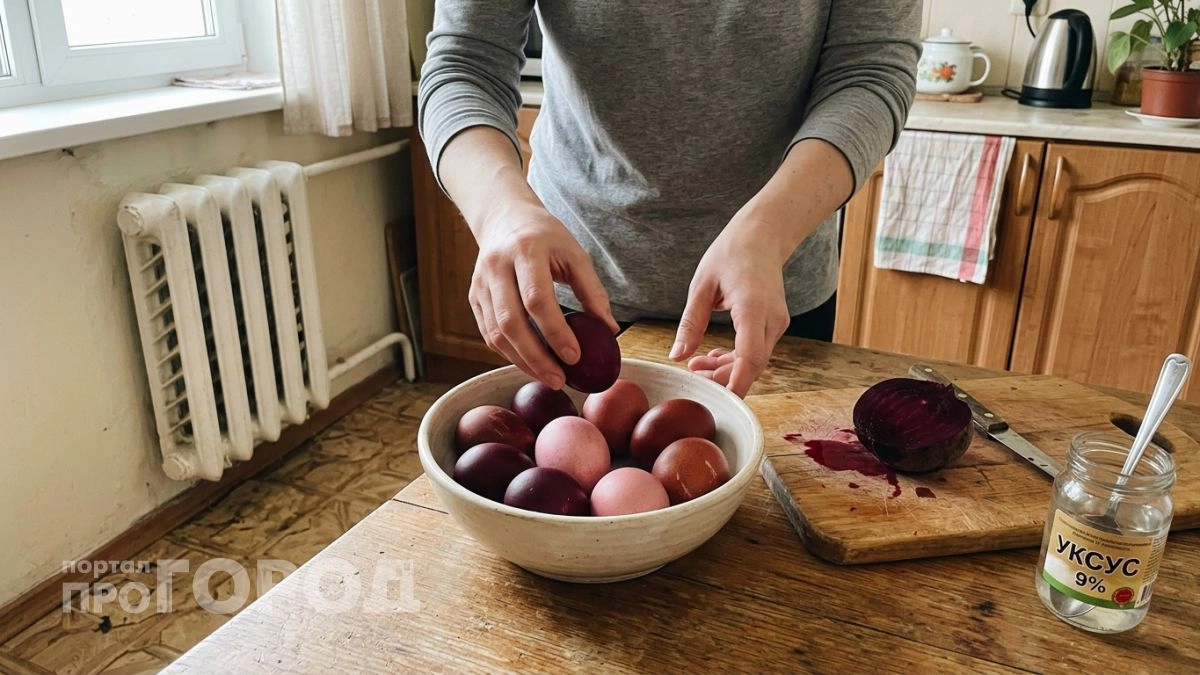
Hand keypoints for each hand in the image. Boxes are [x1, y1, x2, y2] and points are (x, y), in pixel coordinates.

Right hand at [470, 202, 617, 388]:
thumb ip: (592, 290)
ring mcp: (480, 283)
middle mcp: (496, 267)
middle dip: (535, 357)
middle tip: (559, 380)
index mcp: (526, 251)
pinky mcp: (473, 297)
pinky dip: (508, 353)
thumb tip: (609, 330)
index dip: (555, 332)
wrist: (504, 218)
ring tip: (548, 377)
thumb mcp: (574, 253)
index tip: (574, 356)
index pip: (537, 299)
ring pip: (495, 333)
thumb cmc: (546, 237)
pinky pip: (488, 333)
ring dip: (521, 361)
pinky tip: (529, 363)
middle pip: (511, 322)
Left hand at [669, 217, 791, 396]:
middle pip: (752, 365)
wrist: (763, 235)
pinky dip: (737, 359)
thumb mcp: (701, 285)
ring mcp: (777, 323)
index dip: (736, 383)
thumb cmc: (731, 253)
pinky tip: (715, 355)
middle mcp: (771, 318)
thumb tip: (676, 356)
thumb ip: (691, 323)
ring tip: (698, 364)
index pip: (750, 356)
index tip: (720, 400)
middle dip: (723, 378)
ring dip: (728, 369)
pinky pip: (757, 351)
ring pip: (755, 361)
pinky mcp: (774, 324)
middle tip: (693, 374)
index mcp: (752, 306)